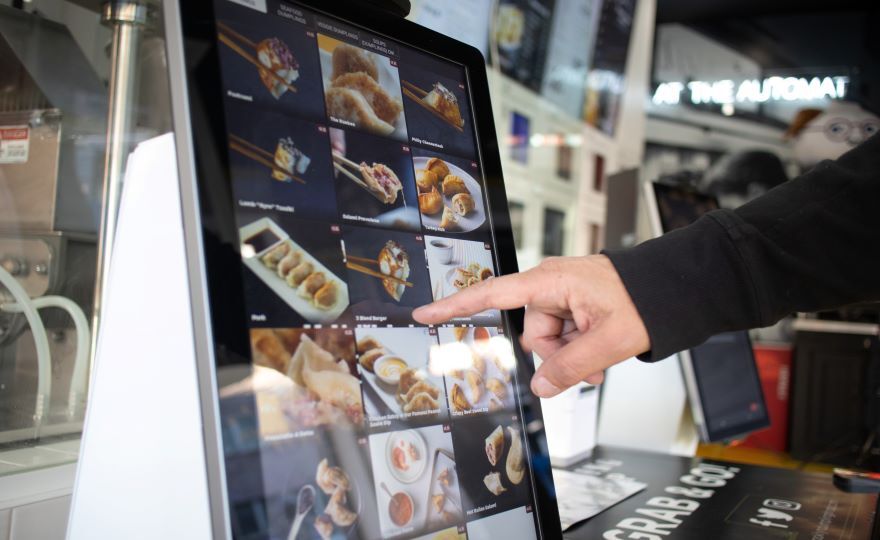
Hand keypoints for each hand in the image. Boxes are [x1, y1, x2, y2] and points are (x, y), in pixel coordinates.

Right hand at [412, 255, 650, 397]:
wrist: (673, 287)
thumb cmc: (644, 299)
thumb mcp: (608, 341)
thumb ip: (569, 367)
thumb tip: (540, 387)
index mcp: (551, 281)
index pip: (492, 294)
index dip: (455, 306)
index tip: (424, 314)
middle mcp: (551, 285)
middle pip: (531, 333)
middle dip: (558, 355)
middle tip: (591, 361)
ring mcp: (562, 296)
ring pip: (549, 341)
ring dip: (573, 356)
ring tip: (602, 356)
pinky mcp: (573, 305)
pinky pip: (563, 337)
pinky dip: (579, 350)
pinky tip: (599, 353)